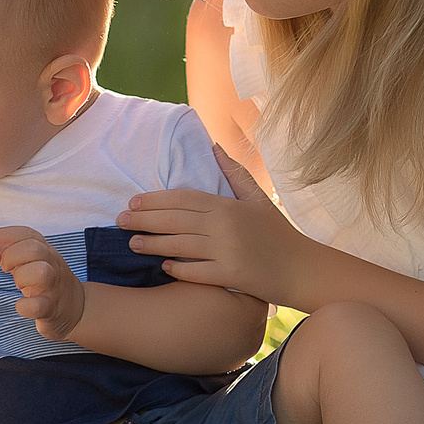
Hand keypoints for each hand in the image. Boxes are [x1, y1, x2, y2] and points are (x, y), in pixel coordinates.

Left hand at [0, 226, 85, 339]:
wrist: (76, 310)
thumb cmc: (46, 283)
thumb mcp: (29, 263)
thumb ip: (6, 253)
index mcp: (45, 252)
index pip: (28, 234)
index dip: (5, 234)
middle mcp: (52, 266)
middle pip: (35, 249)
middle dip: (11, 256)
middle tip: (5, 268)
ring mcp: (53, 288)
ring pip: (41, 272)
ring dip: (22, 276)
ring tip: (18, 284)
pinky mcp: (52, 310)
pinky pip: (39, 306)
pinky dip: (25, 306)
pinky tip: (20, 305)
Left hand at [118, 146, 308, 303]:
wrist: (303, 269)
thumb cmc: (279, 234)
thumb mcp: (258, 199)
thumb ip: (234, 174)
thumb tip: (214, 147)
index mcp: (229, 206)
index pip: (183, 198)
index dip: (155, 200)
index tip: (133, 201)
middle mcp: (225, 227)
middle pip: (175, 220)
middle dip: (144, 219)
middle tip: (120, 220)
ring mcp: (227, 252)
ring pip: (179, 246)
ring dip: (152, 244)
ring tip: (131, 243)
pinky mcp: (231, 276)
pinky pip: (196, 272)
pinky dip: (178, 268)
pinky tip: (162, 266)